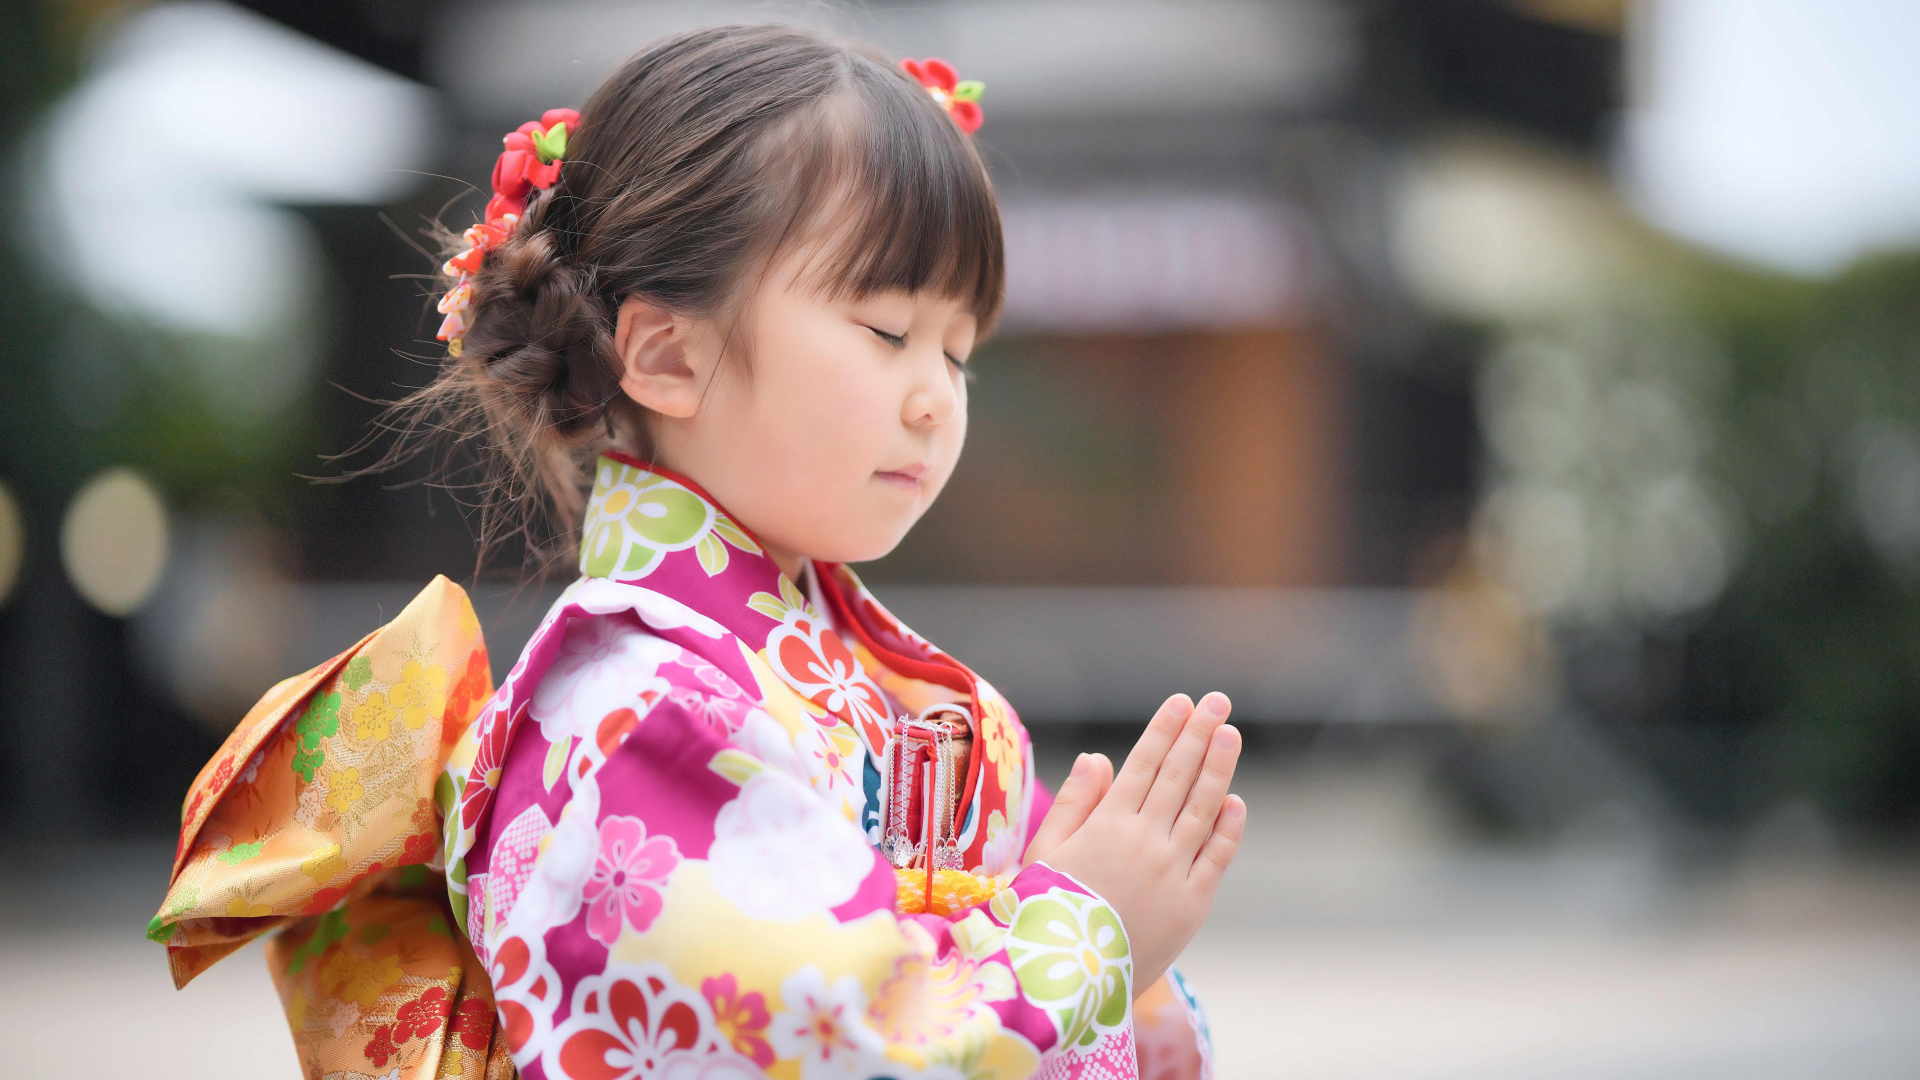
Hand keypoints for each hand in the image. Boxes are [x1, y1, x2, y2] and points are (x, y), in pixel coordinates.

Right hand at [1025, 693, 1244, 996]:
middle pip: (1179, 776)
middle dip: (1199, 734)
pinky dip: (1228, 827)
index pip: (1144, 764)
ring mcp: (1173, 871)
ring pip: (1203, 808)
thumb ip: (1074, 803)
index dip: (1165, 730)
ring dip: (1219, 768)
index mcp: (1107, 823)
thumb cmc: (1044, 914)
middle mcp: (1145, 839)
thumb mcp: (1046, 853)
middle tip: (1217, 701)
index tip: (1182, 702)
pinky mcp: (1192, 904)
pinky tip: (1235, 802)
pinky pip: (1216, 857)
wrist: (1066, 981)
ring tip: (1230, 734)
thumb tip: (1099, 758)